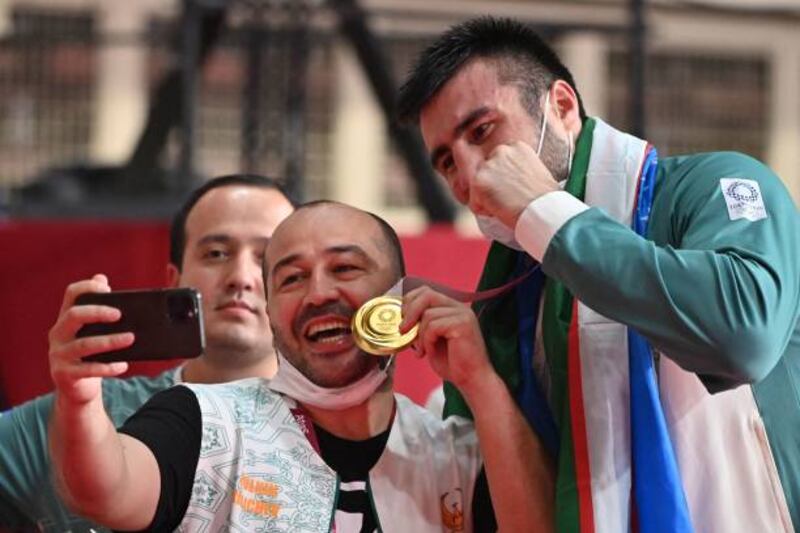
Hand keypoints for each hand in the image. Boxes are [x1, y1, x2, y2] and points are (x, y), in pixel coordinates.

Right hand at [48, 274, 131, 404]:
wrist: (76, 389)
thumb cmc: (89, 355)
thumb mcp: (92, 331)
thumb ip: (97, 307)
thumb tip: (102, 276)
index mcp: (66, 319)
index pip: (71, 294)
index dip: (88, 287)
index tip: (108, 288)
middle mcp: (58, 334)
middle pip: (74, 315)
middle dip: (98, 312)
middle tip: (120, 315)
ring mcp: (58, 354)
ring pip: (84, 344)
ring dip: (110, 341)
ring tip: (130, 338)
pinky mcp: (64, 374)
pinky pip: (88, 369)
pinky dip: (108, 367)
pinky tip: (123, 365)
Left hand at [400, 286, 492, 396]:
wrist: (471, 379)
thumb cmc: (453, 363)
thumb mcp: (431, 339)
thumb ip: (421, 325)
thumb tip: (401, 318)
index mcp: (452, 308)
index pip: (426, 291)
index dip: (409, 301)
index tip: (402, 319)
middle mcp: (459, 307)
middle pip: (426, 294)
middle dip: (409, 312)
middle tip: (402, 330)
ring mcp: (463, 314)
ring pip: (428, 314)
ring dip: (419, 335)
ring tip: (421, 351)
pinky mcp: (463, 324)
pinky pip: (434, 326)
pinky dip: (427, 341)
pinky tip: (430, 352)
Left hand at [470, 141, 559, 228]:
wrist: (545, 209)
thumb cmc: (545, 198)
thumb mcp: (535, 172)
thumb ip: (516, 170)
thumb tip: (506, 181)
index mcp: (516, 146)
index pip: (498, 163)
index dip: (503, 180)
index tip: (515, 190)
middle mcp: (500, 151)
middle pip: (486, 173)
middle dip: (493, 188)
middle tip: (510, 200)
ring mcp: (488, 165)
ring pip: (478, 189)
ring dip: (489, 200)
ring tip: (508, 205)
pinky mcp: (479, 182)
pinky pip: (474, 203)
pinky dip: (484, 212)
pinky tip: (502, 211)